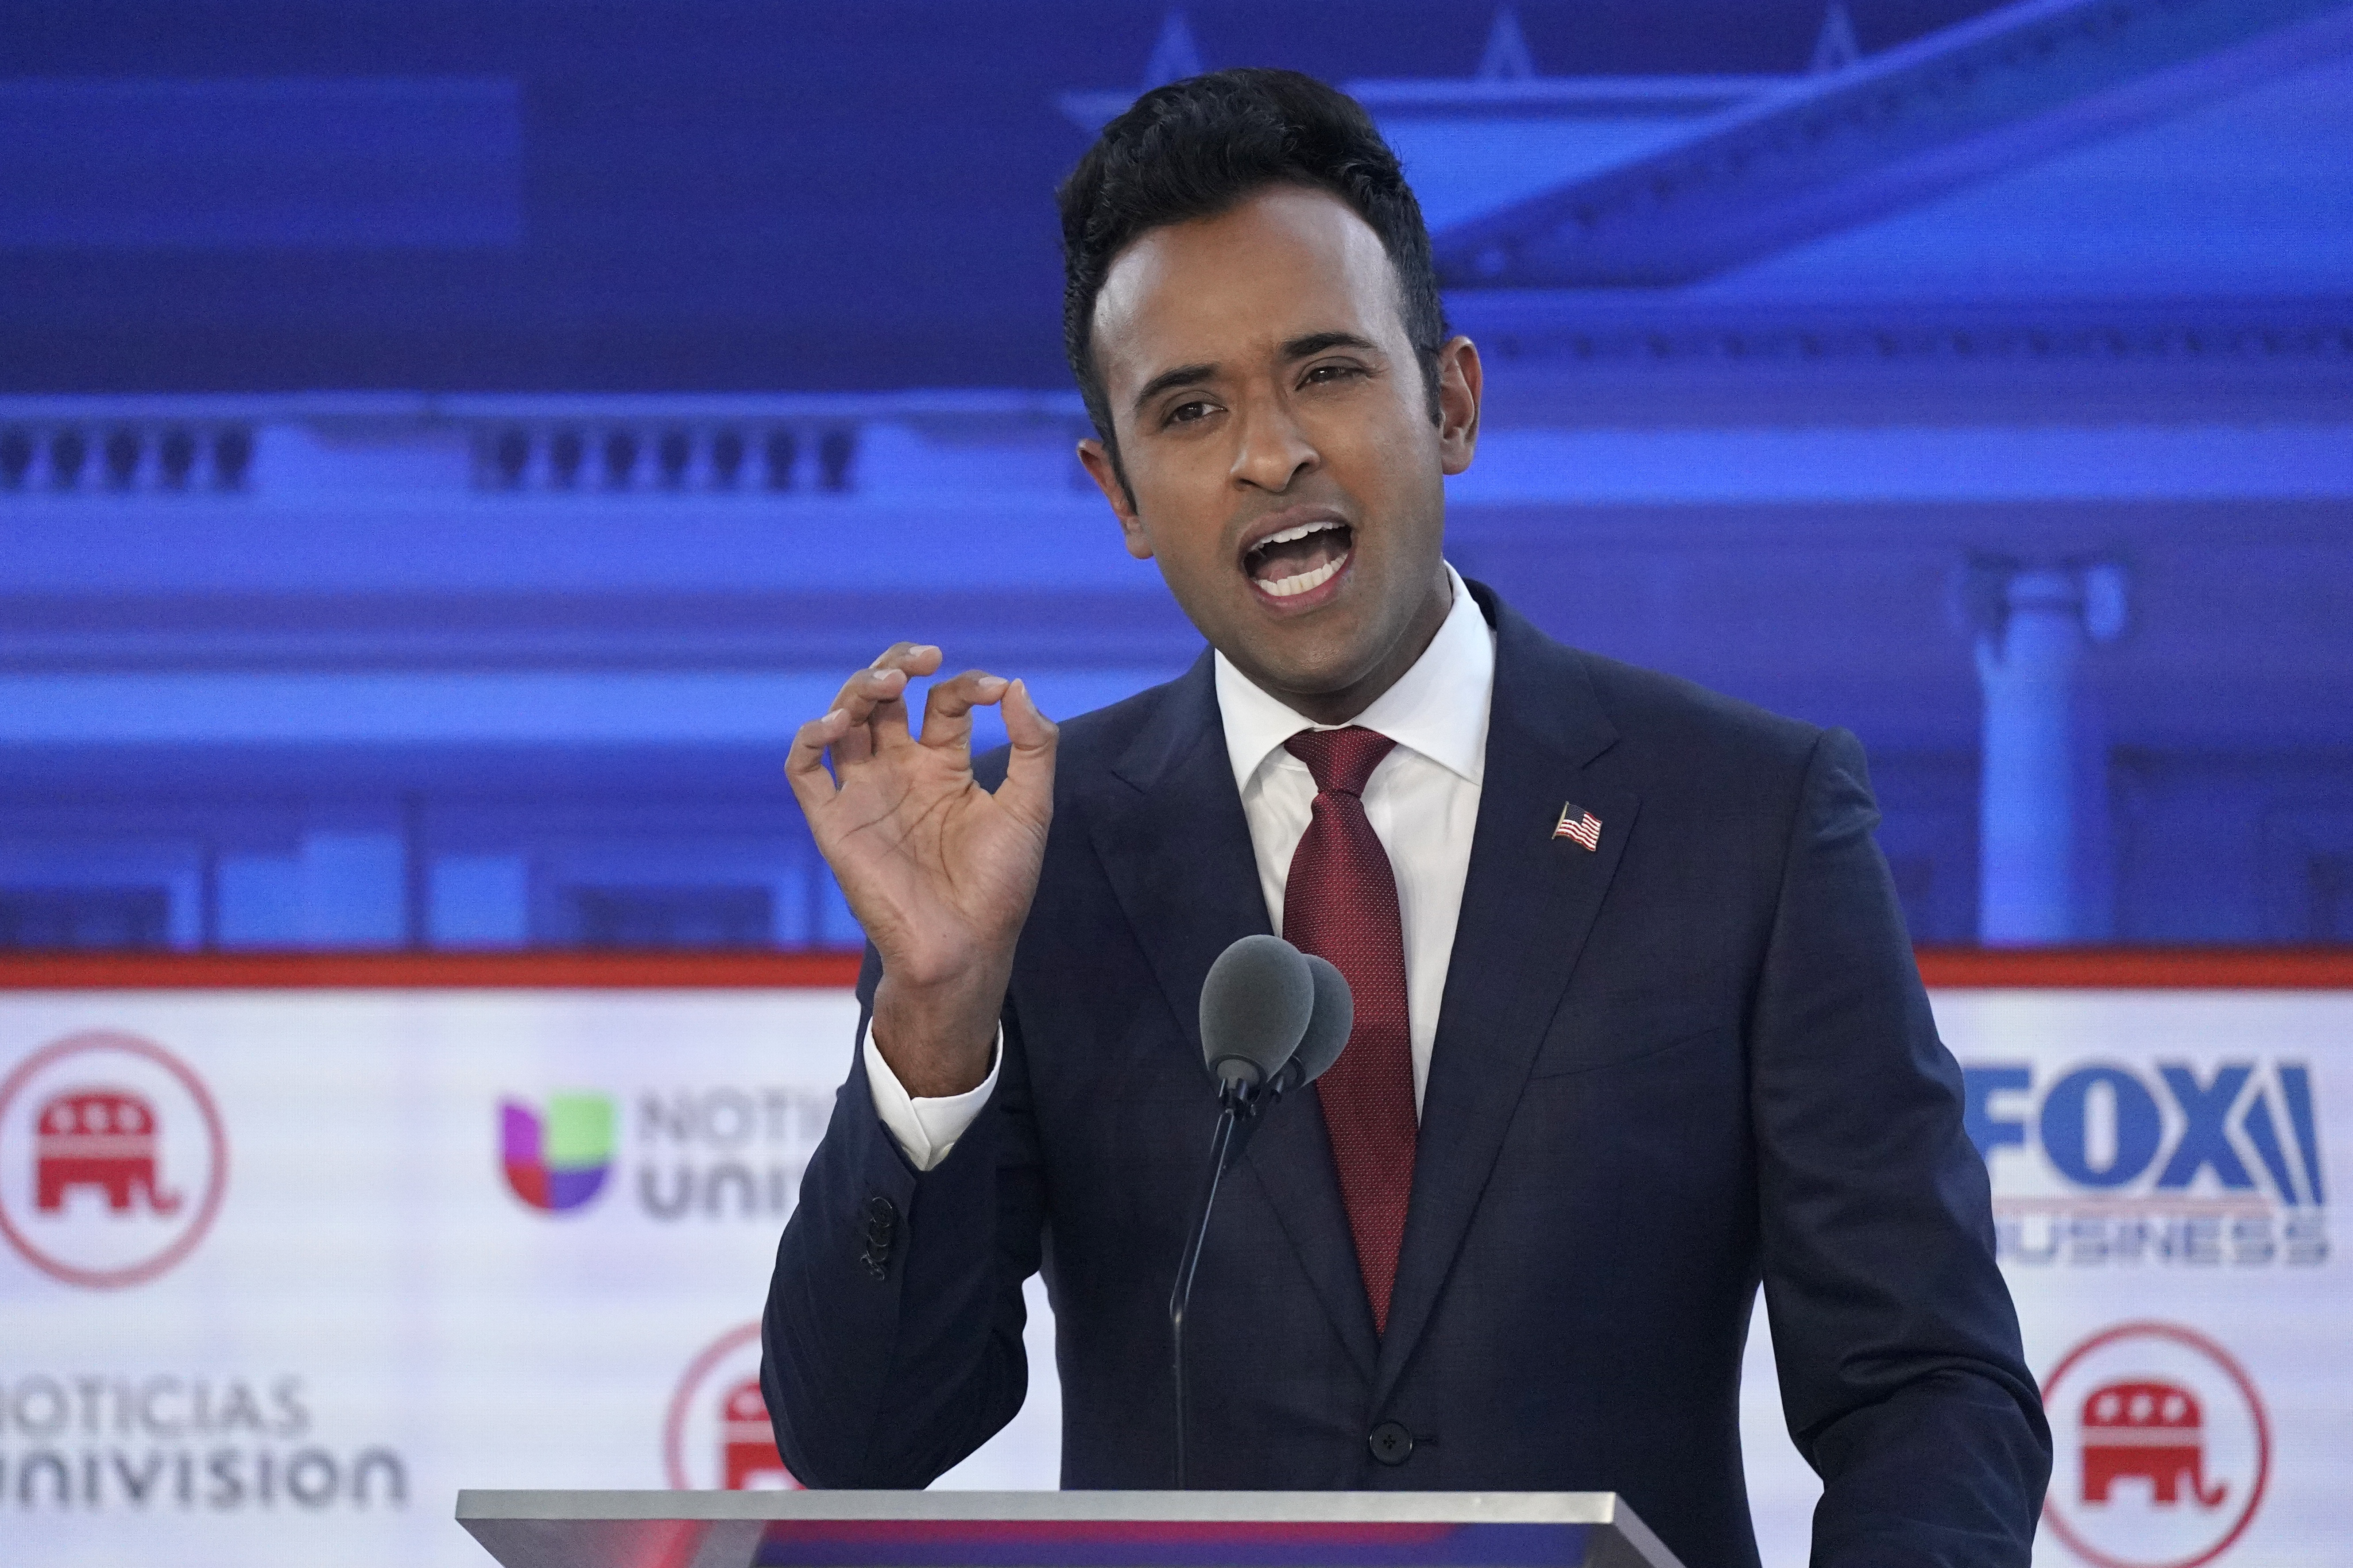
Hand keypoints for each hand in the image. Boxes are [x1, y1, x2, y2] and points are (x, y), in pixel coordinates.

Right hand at [785, 643, 1057, 1096]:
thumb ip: (1033, 745)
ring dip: (858, 690)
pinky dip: (810, 738)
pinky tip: (838, 723)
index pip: (944, 704)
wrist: (966, 947)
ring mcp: (864, 792)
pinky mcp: (834, 821)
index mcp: (944, 765)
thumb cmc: (1001, 886)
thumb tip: (1016, 684)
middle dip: (897, 666)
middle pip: (884, 698)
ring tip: (889, 682)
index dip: (965, 686)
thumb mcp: (1030, 807)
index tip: (995, 691)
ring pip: (844, 719)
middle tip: (923, 658)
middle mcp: (900, 771)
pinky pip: (804, 769)